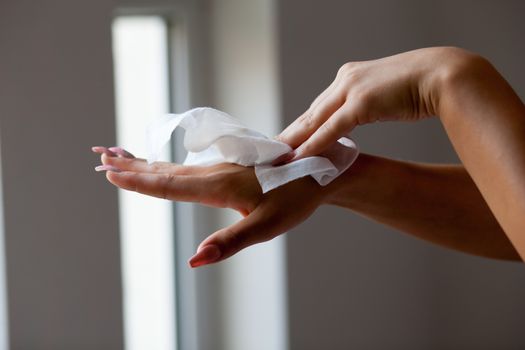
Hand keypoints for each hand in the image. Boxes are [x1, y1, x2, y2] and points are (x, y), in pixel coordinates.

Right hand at [93, 147, 324, 266]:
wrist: (318, 171)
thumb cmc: (295, 199)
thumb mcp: (265, 226)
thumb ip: (229, 242)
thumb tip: (194, 261)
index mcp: (218, 186)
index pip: (169, 185)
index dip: (139, 182)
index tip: (110, 174)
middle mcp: (214, 173)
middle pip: (165, 171)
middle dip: (132, 166)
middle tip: (101, 157)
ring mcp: (221, 168)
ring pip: (175, 167)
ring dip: (145, 163)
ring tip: (121, 158)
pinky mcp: (229, 169)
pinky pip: (189, 167)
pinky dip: (167, 164)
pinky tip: (165, 167)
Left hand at [277, 47, 469, 159]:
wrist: (442, 76)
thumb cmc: (419, 87)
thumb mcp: (383, 95)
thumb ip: (365, 104)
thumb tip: (357, 120)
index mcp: (349, 76)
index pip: (320, 106)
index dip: (302, 125)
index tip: (288, 140)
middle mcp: (344, 79)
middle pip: (311, 113)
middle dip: (291, 134)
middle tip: (272, 152)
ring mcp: (351, 90)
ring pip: (315, 121)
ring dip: (295, 141)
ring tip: (278, 158)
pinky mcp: (361, 103)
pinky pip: (331, 129)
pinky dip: (313, 145)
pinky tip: (299, 157)